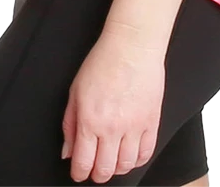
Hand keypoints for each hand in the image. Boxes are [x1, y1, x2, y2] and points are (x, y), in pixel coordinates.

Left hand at [62, 26, 166, 182]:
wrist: (132, 46)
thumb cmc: (104, 61)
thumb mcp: (75, 90)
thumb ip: (69, 123)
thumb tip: (68, 150)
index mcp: (90, 120)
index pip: (83, 163)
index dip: (79, 173)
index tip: (79, 172)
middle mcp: (112, 127)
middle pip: (105, 170)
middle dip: (97, 174)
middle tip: (95, 168)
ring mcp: (134, 126)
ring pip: (125, 166)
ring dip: (117, 169)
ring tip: (113, 160)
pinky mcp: (151, 122)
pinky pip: (146, 153)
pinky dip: (137, 160)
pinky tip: (130, 153)